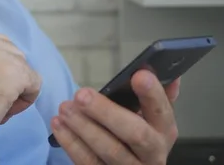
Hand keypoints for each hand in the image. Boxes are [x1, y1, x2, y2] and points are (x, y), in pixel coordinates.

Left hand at [51, 70, 180, 164]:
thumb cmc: (138, 133)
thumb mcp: (151, 116)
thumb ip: (155, 94)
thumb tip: (157, 68)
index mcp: (164, 130)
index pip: (162, 110)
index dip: (152, 94)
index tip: (138, 75)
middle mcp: (153, 152)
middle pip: (135, 134)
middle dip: (106, 112)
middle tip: (82, 95)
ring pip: (110, 150)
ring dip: (83, 127)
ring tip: (65, 108)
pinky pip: (88, 163)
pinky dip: (71, 143)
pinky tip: (59, 125)